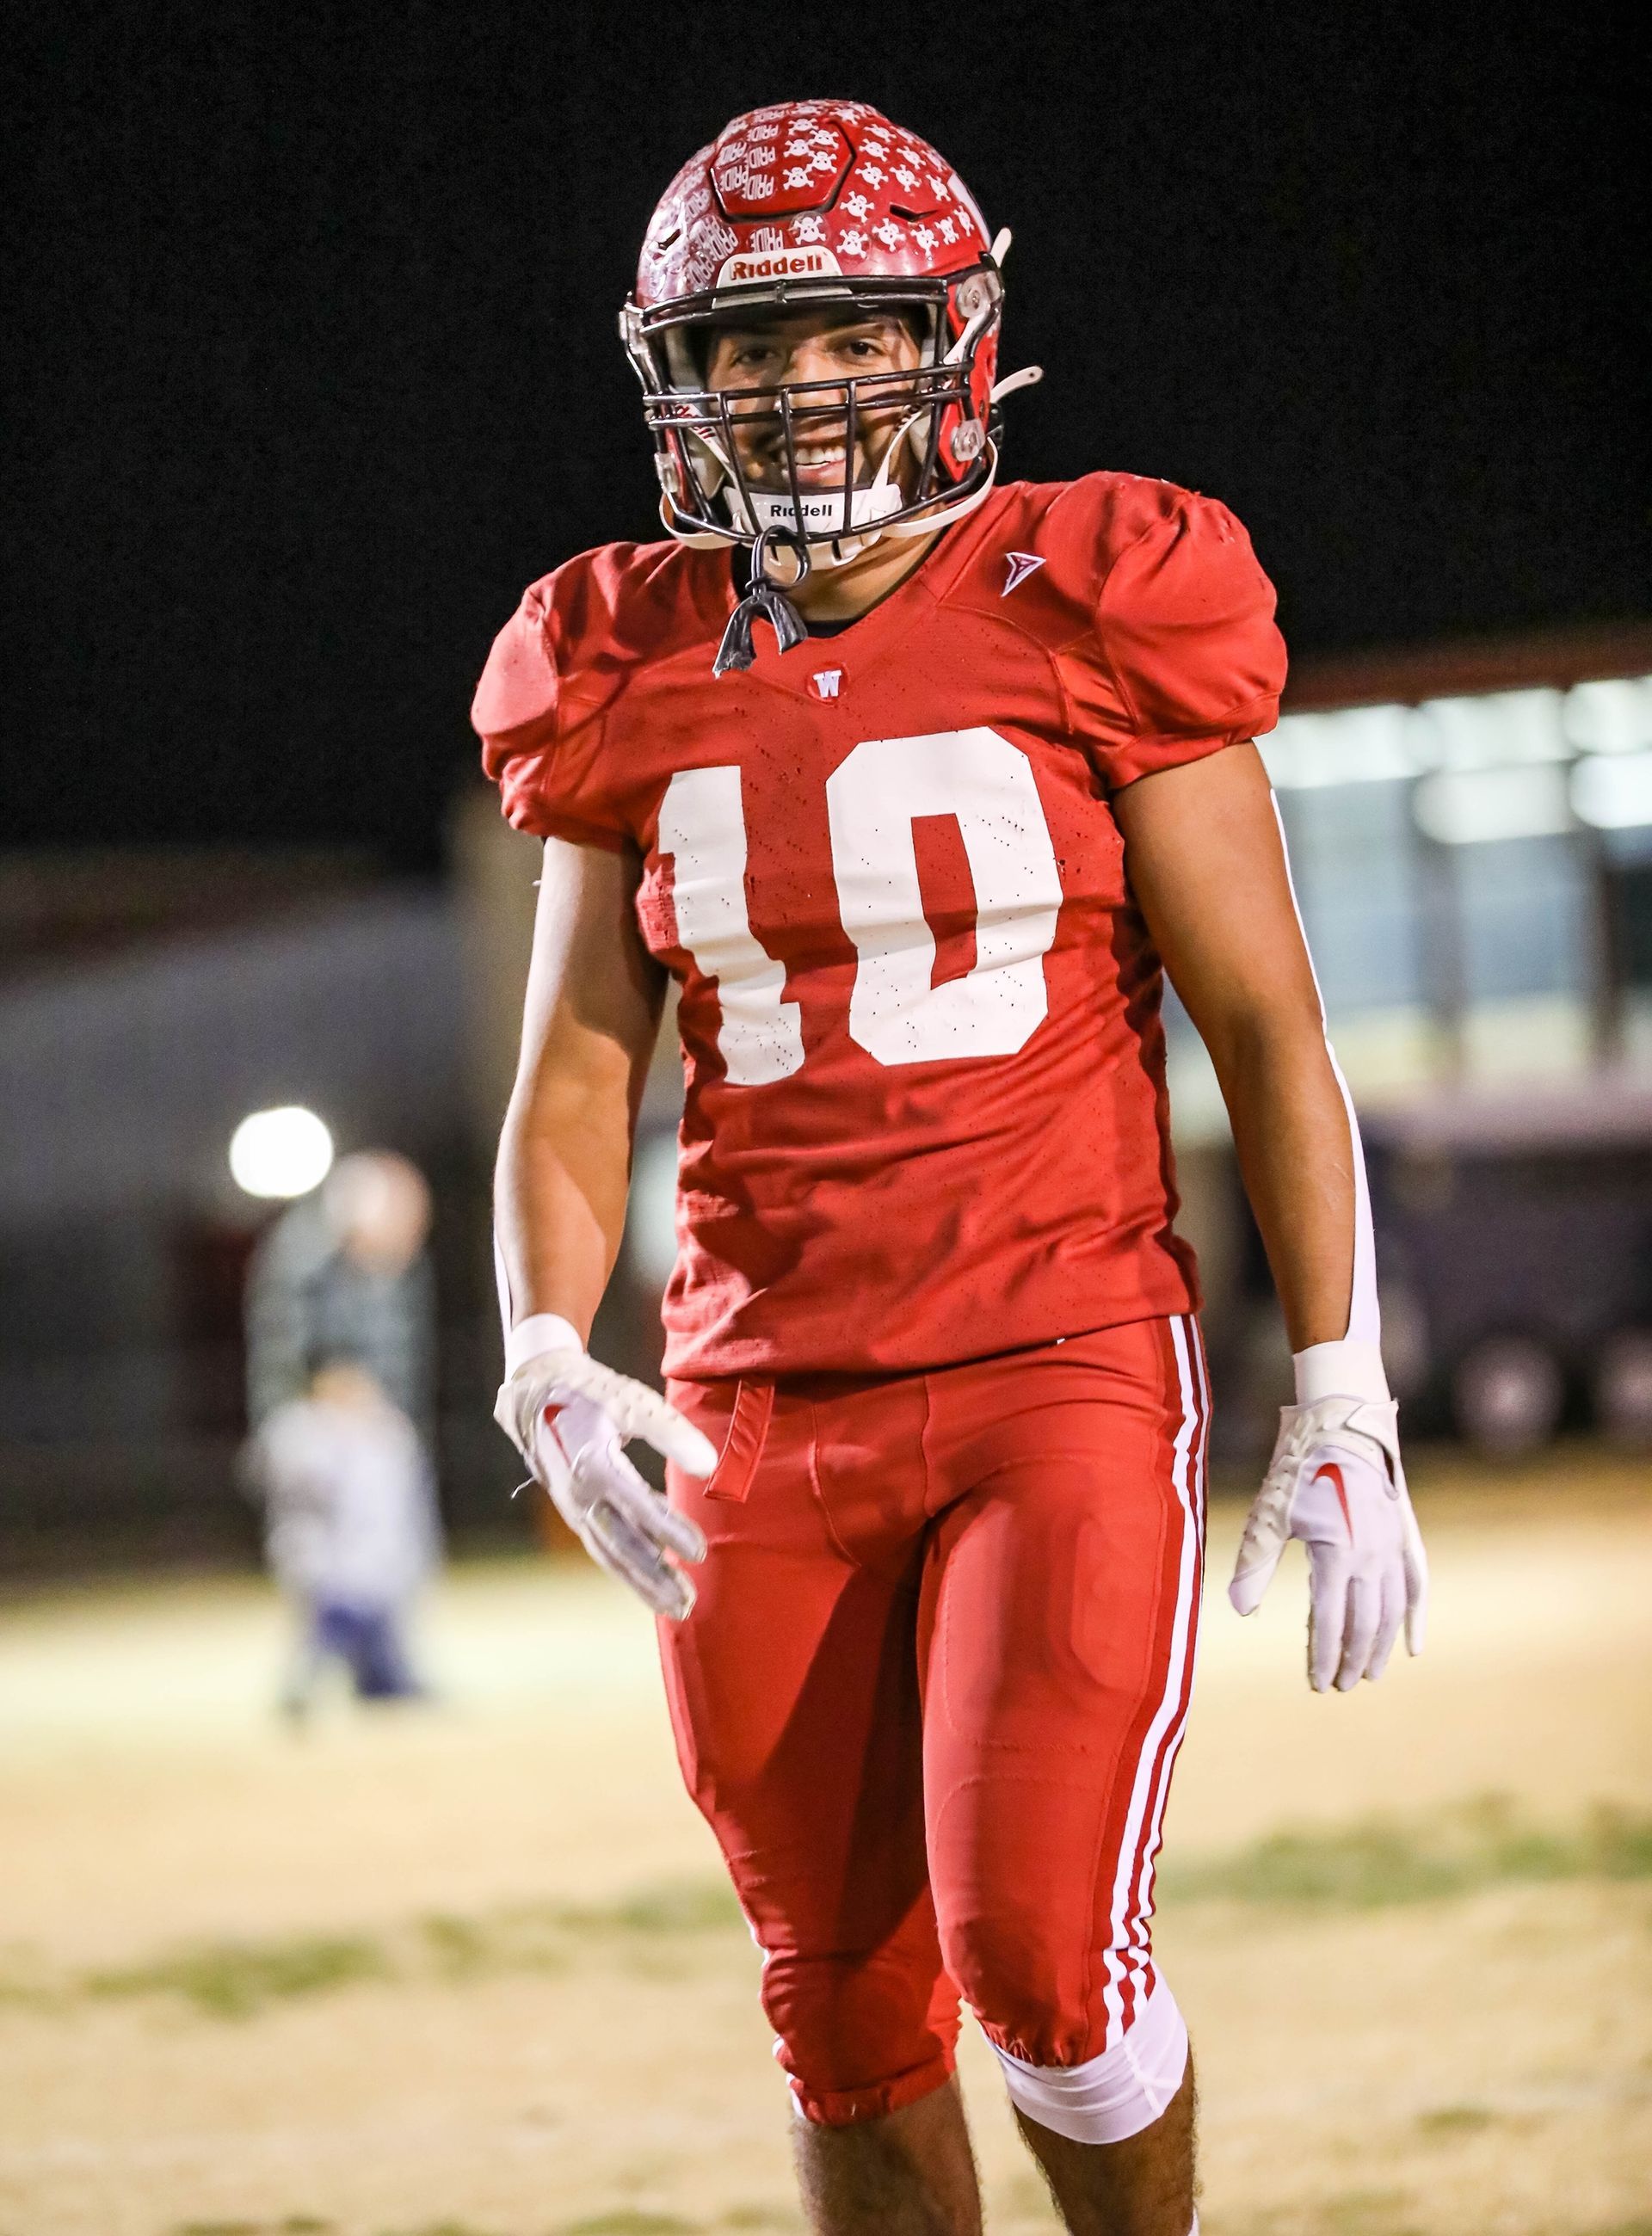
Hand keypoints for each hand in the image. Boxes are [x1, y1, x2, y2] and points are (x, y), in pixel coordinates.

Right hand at [494, 1340, 716, 1619]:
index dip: (668, 1530)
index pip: (637, 1506)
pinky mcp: (574, 1509)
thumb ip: (670, 1432)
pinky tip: (649, 1578)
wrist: (533, 1388)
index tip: (700, 1553)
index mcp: (592, 1465)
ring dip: (641, 1581)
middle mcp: (579, 1495)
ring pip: (609, 1552)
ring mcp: (572, 1506)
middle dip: (654, 1577)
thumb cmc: (588, 1391)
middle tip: (688, 1604)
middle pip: (620, 1545)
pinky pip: (601, 1545)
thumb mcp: (627, 1400)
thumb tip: (709, 1466)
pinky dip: (625, 1567)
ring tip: (676, 1606)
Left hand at [1228, 1395, 1427, 1691]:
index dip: (1323, 1657)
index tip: (1317, 1683)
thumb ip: (1257, 1564)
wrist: (1342, 1425)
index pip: (1331, 1623)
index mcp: (1336, 1556)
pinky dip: (1415, 1618)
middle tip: (1338, 1686)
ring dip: (1380, 1648)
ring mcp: (1393, 1548)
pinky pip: (1416, 1586)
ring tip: (1367, 1674)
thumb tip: (1240, 1609)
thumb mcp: (1270, 1516)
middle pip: (1365, 1626)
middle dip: (1351, 1660)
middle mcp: (1371, 1558)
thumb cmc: (1299, 1470)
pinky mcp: (1405, 1536)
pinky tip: (1413, 1646)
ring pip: (1391, 1611)